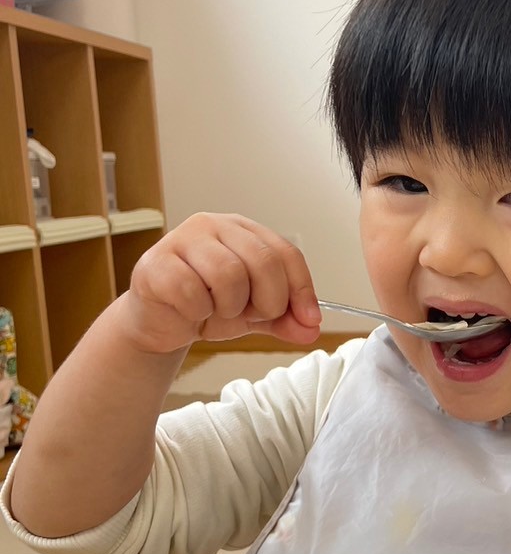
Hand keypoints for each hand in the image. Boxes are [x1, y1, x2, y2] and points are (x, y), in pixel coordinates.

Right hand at [120, 213, 320, 353]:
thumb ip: (285, 318)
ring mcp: (182, 239)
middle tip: (251, 314)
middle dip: (267, 300)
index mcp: (243, 230)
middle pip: (263, 261)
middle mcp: (214, 225)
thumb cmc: (207, 306)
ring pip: (228, 274)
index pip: (286, 253)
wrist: (162, 323)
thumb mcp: (255, 313)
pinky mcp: (155, 263)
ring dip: (229, 306)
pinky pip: (191, 290)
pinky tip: (191, 310)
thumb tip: (311, 328)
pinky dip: (198, 311)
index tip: (309, 319)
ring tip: (217, 310)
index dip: (302, 289)